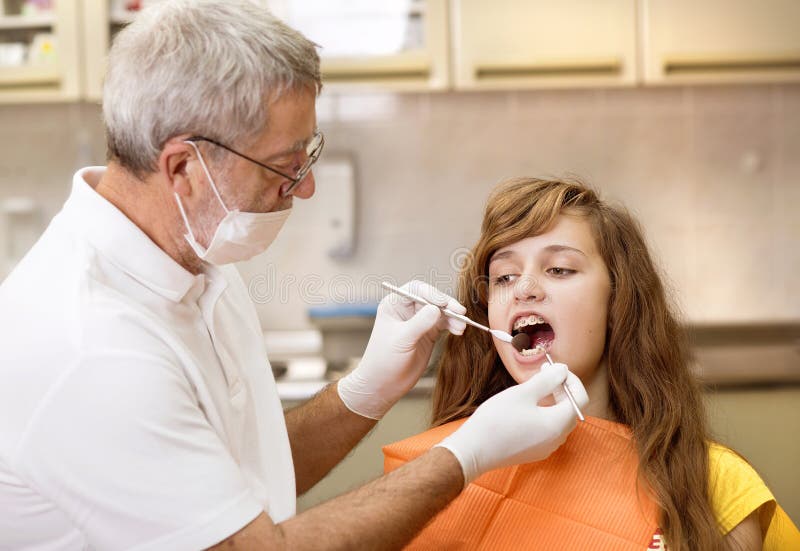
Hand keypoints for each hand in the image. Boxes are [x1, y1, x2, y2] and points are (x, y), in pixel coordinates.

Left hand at [337, 281, 465, 418]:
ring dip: (452, 317)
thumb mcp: (402, 340)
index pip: (416, 289)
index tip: (444, 303)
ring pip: (440, 312)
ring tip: (461, 326)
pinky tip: (459, 331)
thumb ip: (419, 323)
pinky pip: (444, 324)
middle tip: (460, 312)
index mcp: (395, 304)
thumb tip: (437, 309)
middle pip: (431, 298)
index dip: (432, 293)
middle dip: (447, 305)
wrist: (384, 384)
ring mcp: (419, 321)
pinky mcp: (428, 333)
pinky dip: (452, 326)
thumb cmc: (384, 360)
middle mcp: (407, 310)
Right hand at [435, 363, 588, 483]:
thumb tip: (563, 370)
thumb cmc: (496, 420)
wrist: (473, 451)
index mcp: (558, 424)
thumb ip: (547, 380)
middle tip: (545, 372)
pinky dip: (544, 413)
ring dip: (553, 400)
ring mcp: (546, 447)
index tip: (556, 369)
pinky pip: (548, 429)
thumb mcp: (522, 393)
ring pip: (559, 419)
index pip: (580, 399)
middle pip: (571, 409)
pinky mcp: (534, 451)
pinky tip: (527, 405)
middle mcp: (557, 439)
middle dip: (562, 388)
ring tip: (535, 386)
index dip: (572, 380)